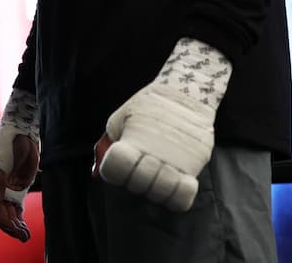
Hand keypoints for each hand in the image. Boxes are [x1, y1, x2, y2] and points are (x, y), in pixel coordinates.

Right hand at [0, 129, 38, 241]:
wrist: (22, 132)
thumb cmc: (7, 141)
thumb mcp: (0, 158)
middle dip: (5, 223)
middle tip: (17, 232)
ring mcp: (6, 190)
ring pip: (7, 213)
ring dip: (13, 226)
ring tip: (23, 236)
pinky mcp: (18, 192)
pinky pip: (17, 211)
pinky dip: (19, 221)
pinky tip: (24, 232)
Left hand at [95, 81, 214, 211]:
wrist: (185, 94)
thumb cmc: (148, 106)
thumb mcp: (121, 118)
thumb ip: (107, 144)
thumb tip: (96, 173)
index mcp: (133, 139)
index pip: (115, 170)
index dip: (114, 173)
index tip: (119, 166)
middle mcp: (155, 153)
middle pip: (137, 185)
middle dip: (133, 182)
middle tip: (138, 172)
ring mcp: (177, 161)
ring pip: (160, 194)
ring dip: (153, 191)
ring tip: (155, 179)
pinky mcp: (195, 165)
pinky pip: (183, 196)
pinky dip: (174, 197)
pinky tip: (170, 186)